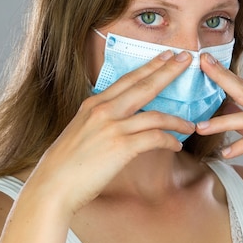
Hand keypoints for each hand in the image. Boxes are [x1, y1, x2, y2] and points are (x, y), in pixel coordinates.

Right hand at [25, 50, 195, 214]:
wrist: (52, 186)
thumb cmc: (65, 164)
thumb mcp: (80, 130)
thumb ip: (99, 120)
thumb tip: (118, 120)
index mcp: (93, 104)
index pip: (128, 79)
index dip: (149, 66)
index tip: (166, 56)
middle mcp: (103, 110)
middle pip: (144, 85)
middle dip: (168, 71)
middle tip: (186, 59)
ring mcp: (112, 127)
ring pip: (155, 115)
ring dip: (177, 120)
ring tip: (190, 125)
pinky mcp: (121, 147)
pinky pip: (155, 138)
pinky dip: (169, 141)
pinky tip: (176, 146)